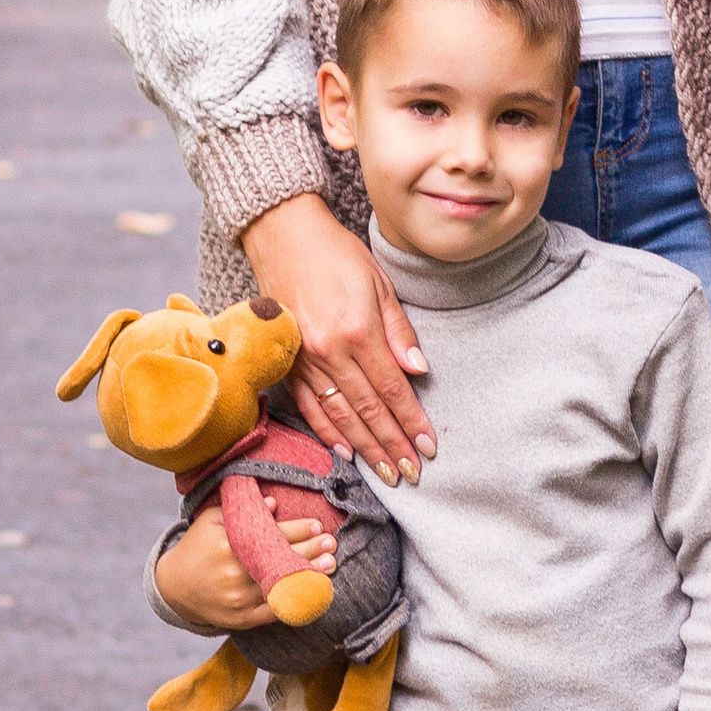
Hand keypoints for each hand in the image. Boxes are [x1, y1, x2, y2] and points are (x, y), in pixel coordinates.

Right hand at [155, 500, 335, 633]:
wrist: (175, 588)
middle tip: (331, 543)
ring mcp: (238, 600)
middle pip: (280, 560)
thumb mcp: (211, 521)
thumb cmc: (198, 547)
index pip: (270, 536)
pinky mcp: (242, 619)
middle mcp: (233, 574)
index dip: (297, 530)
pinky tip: (313, 592)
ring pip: (281, 586)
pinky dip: (295, 601)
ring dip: (309, 575)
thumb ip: (241, 510)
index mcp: (227, 546)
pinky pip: (275, 612)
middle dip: (310, 551)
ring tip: (329, 565)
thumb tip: (274, 503)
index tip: (317, 524)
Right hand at [236, 189, 433, 483]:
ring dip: (364, 449)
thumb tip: (418, 371)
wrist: (283, 235)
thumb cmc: (336, 254)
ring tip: (385, 474)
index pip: (392, 389)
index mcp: (357, 331)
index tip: (428, 448)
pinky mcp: (285, 361)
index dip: (411, 422)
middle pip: (367, 411)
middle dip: (392, 446)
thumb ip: (399, 330)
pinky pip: (307, 406)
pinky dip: (326, 432)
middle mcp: (328, 352)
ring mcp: (303, 359)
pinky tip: (343, 452)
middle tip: (411, 475)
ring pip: (339, 416)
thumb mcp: (380, 283)